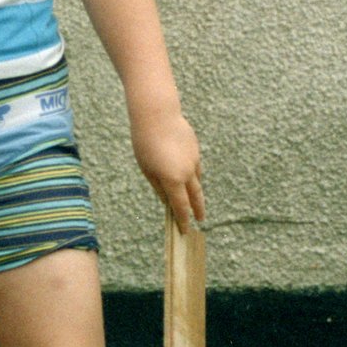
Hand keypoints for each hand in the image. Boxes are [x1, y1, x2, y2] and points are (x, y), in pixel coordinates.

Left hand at [131, 108, 204, 231]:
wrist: (157, 115)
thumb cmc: (145, 143)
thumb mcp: (147, 169)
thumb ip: (158, 187)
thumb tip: (167, 200)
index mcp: (173, 180)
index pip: (181, 207)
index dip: (183, 220)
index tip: (186, 230)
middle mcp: (187, 172)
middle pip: (195, 196)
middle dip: (198, 210)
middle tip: (201, 220)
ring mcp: (193, 160)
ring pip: (197, 181)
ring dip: (196, 192)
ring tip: (195, 202)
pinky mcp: (195, 150)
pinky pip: (196, 168)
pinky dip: (193, 176)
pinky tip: (188, 177)